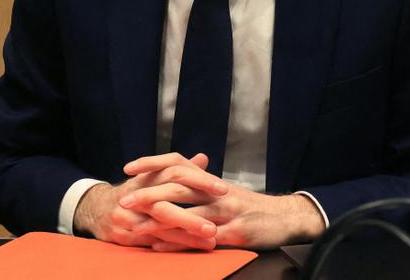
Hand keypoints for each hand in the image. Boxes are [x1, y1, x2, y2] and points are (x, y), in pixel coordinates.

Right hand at [72, 152, 230, 250]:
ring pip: (158, 228)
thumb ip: (180, 169)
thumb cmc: (135, 191)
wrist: (96, 207)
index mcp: (148, 176)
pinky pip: (149, 241)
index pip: (176, 173)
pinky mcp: (121, 234)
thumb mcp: (154, 176)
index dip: (200, 180)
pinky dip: (170, 246)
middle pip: (165, 205)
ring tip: (209, 242)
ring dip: (185, 237)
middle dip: (191, 218)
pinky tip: (188, 249)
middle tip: (214, 226)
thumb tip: (203, 158)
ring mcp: (127, 216)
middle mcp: (136, 195)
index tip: (223, 189)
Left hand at [122, 154, 325, 249]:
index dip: (152, 164)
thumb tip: (176, 174)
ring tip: (134, 225)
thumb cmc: (251, 206)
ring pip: (187, 213)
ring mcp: (226, 212)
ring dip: (158, 220)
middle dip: (149, 193)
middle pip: (178, 188)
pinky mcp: (234, 232)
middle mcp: (217, 192)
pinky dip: (178, 242)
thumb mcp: (224, 191)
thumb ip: (200, 183)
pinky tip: (159, 245)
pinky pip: (201, 237)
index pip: (178, 165)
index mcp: (211, 181)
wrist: (285, 217)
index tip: (129, 167)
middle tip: (124, 199)